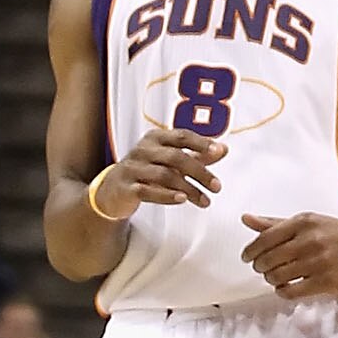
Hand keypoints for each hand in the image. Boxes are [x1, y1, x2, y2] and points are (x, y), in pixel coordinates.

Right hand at [94, 126, 222, 215]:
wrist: (113, 190)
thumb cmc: (147, 171)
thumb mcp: (171, 160)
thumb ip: (197, 155)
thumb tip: (224, 149)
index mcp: (156, 138)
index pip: (181, 136)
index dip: (201, 143)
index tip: (219, 151)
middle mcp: (143, 149)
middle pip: (176, 157)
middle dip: (200, 172)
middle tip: (217, 186)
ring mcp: (133, 168)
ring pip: (165, 176)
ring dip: (188, 188)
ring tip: (205, 201)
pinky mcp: (126, 187)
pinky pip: (148, 191)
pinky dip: (166, 195)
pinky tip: (182, 199)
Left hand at [241, 212, 337, 301]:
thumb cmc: (337, 233)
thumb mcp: (308, 222)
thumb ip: (276, 223)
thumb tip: (245, 218)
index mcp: (303, 222)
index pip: (265, 238)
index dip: (251, 251)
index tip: (247, 257)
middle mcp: (309, 240)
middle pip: (268, 259)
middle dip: (261, 266)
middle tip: (263, 268)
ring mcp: (317, 262)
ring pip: (277, 276)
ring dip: (271, 279)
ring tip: (276, 277)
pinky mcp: (325, 282)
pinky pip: (291, 291)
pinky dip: (282, 291)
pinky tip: (285, 288)